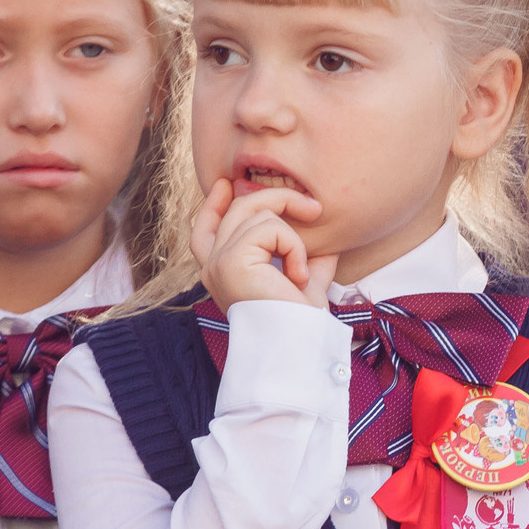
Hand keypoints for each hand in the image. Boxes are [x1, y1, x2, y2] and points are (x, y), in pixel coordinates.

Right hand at [192, 178, 336, 309]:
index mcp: (223, 272)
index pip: (205, 230)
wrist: (298, 343)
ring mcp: (218, 262)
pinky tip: (297, 276)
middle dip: (277, 198)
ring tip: (301, 272)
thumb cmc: (300, 320)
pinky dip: (293, 247)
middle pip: (238, 209)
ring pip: (259, 213)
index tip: (226, 184)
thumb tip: (324, 233)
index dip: (214, 205)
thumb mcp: (304, 279)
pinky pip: (270, 228)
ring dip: (294, 238)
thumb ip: (306, 255)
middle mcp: (212, 267)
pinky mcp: (231, 260)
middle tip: (313, 208)